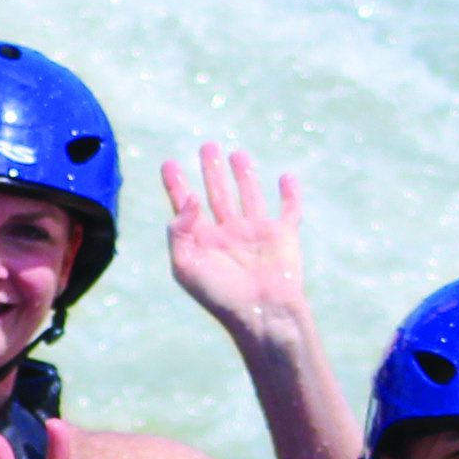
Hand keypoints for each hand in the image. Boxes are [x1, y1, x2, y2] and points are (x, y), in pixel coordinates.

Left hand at [162, 143, 316, 359]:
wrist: (262, 313)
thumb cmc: (220, 296)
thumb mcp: (186, 266)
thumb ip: (180, 231)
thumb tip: (190, 200)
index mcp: (203, 241)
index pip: (186, 206)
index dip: (176, 184)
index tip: (168, 163)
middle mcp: (229, 233)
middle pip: (217, 193)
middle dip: (211, 170)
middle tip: (207, 146)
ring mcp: (257, 233)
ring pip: (249, 195)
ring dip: (243, 175)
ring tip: (236, 153)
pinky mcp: (283, 236)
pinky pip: (289, 210)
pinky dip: (290, 194)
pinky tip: (286, 177)